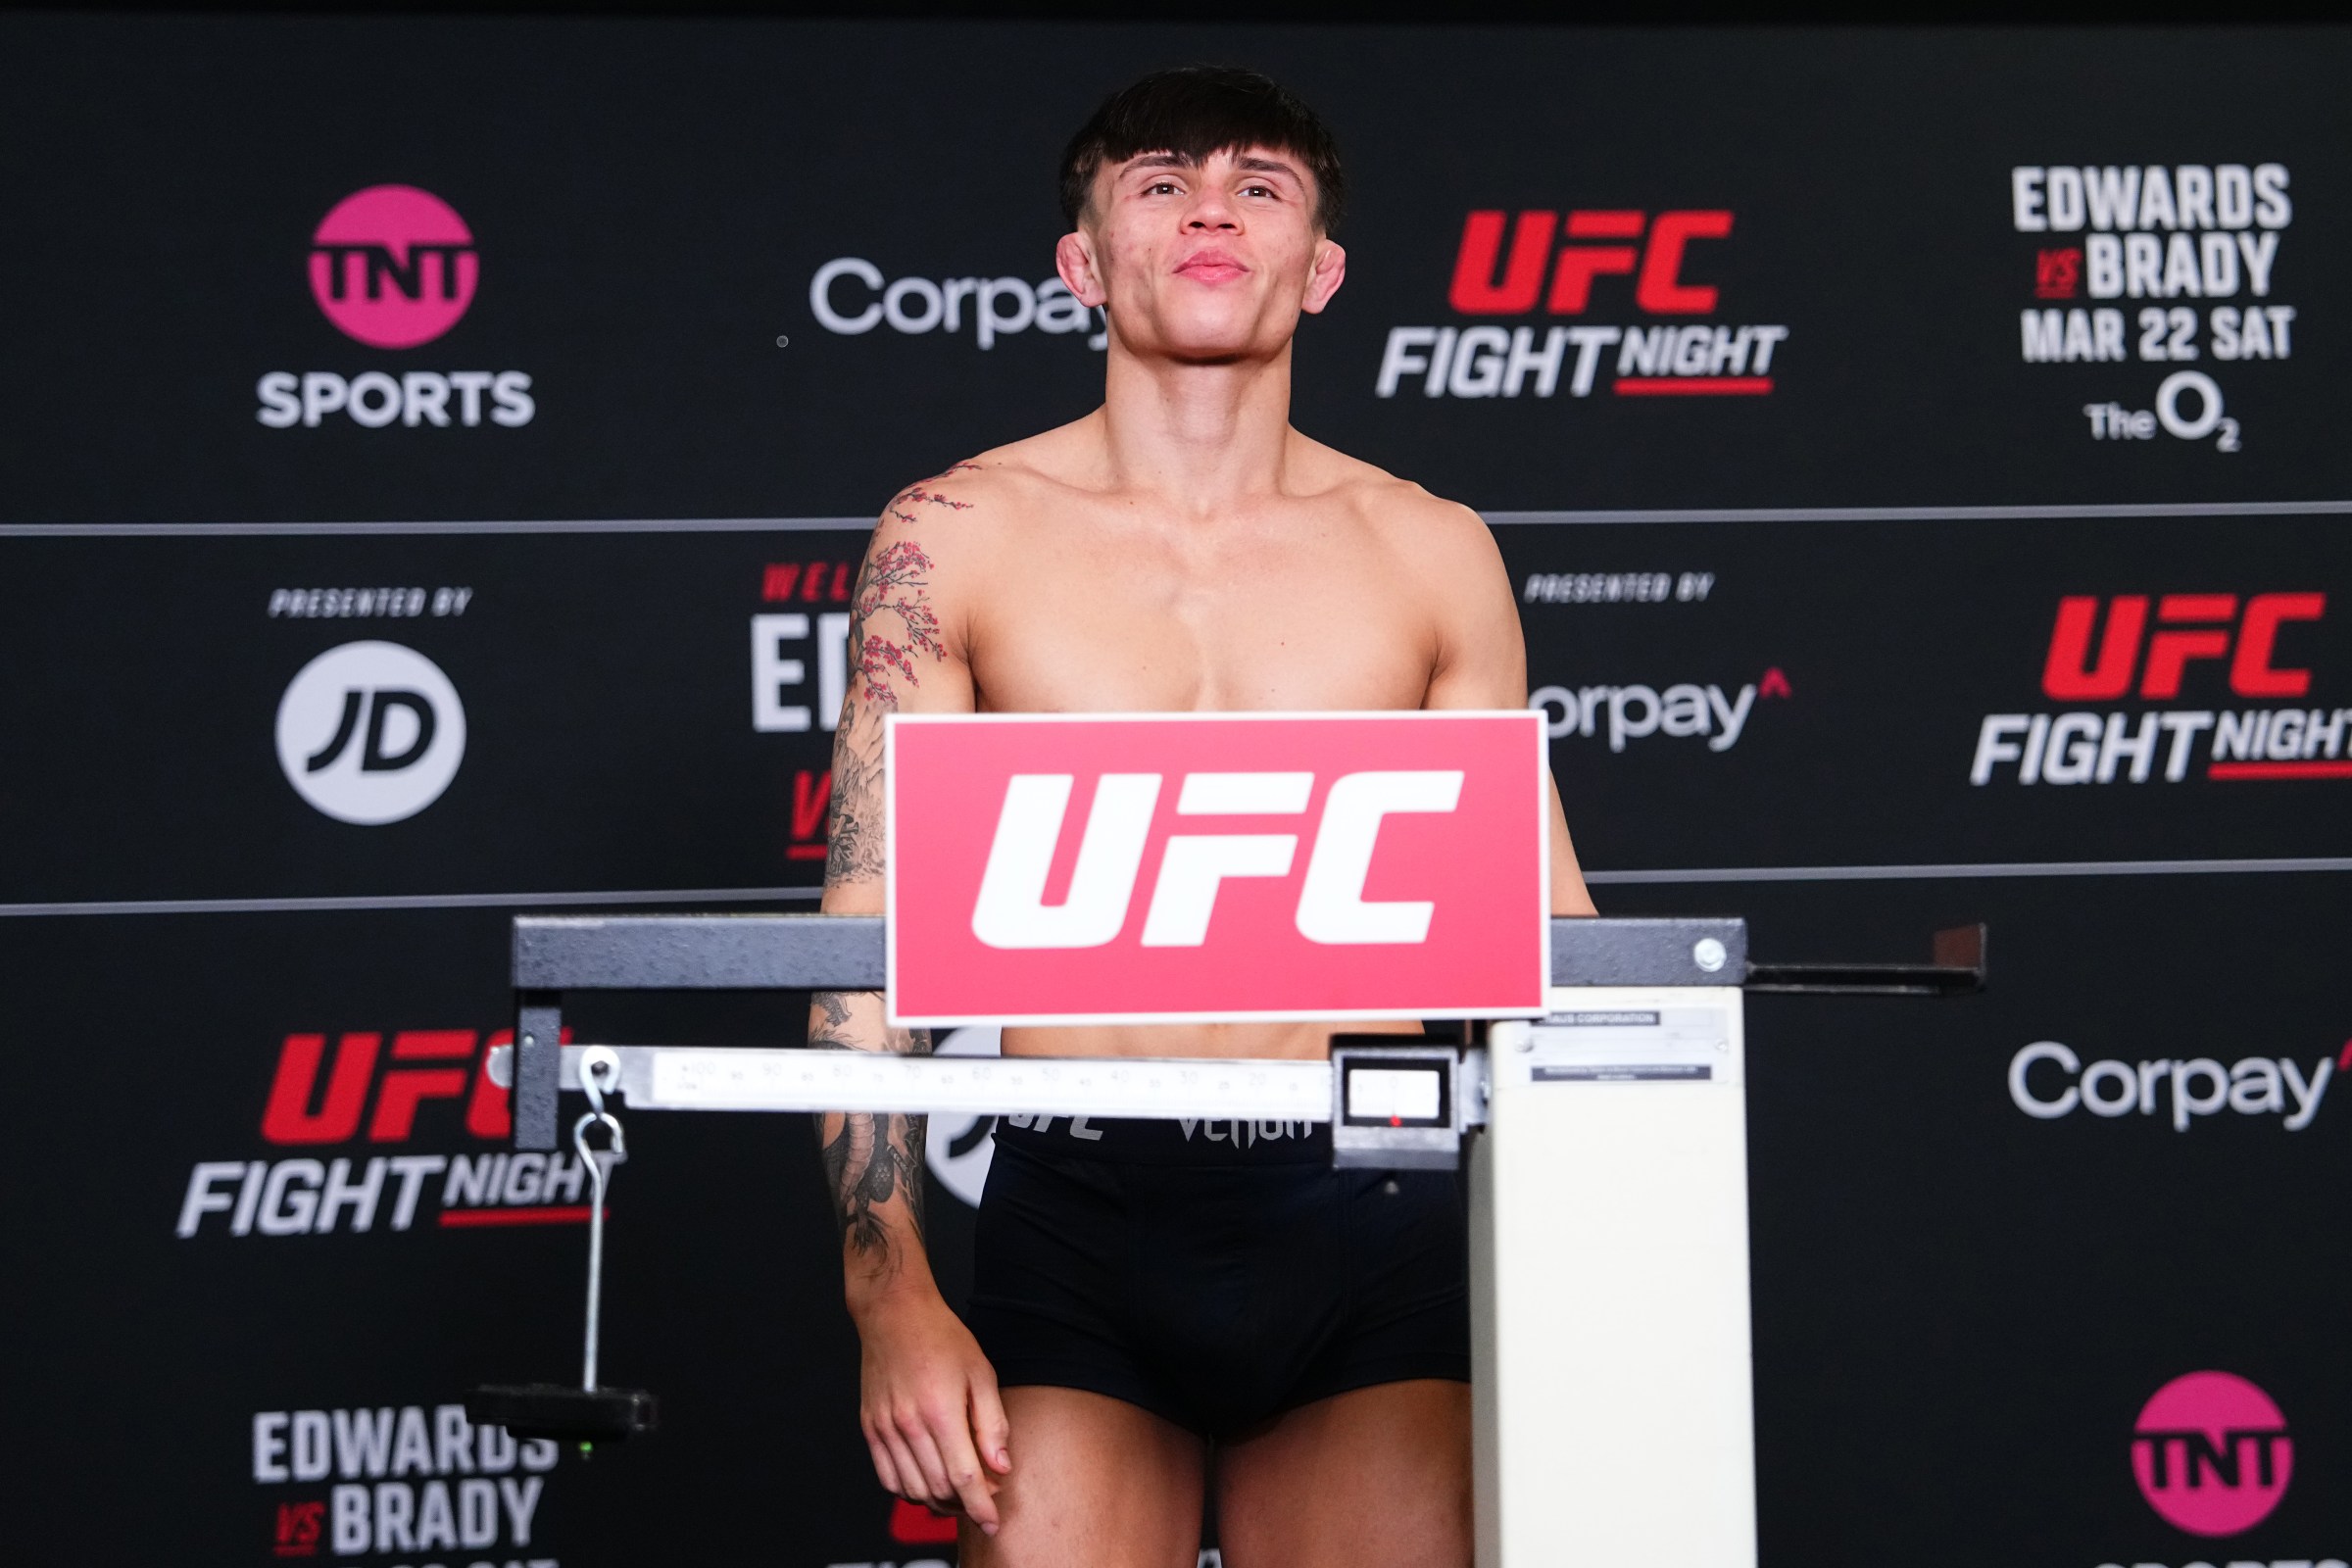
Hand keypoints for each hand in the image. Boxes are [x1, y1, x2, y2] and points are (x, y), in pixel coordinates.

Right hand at [853, 1287, 1013, 1532]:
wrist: (894, 1314)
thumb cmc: (941, 1337)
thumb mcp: (981, 1372)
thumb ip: (993, 1423)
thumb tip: (1000, 1466)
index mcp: (940, 1410)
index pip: (964, 1477)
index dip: (981, 1506)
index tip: (993, 1521)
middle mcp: (908, 1424)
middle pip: (939, 1488)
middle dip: (966, 1504)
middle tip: (984, 1496)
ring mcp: (885, 1428)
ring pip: (912, 1490)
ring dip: (938, 1502)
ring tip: (959, 1492)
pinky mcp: (870, 1428)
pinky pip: (887, 1478)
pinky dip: (909, 1491)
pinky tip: (928, 1482)